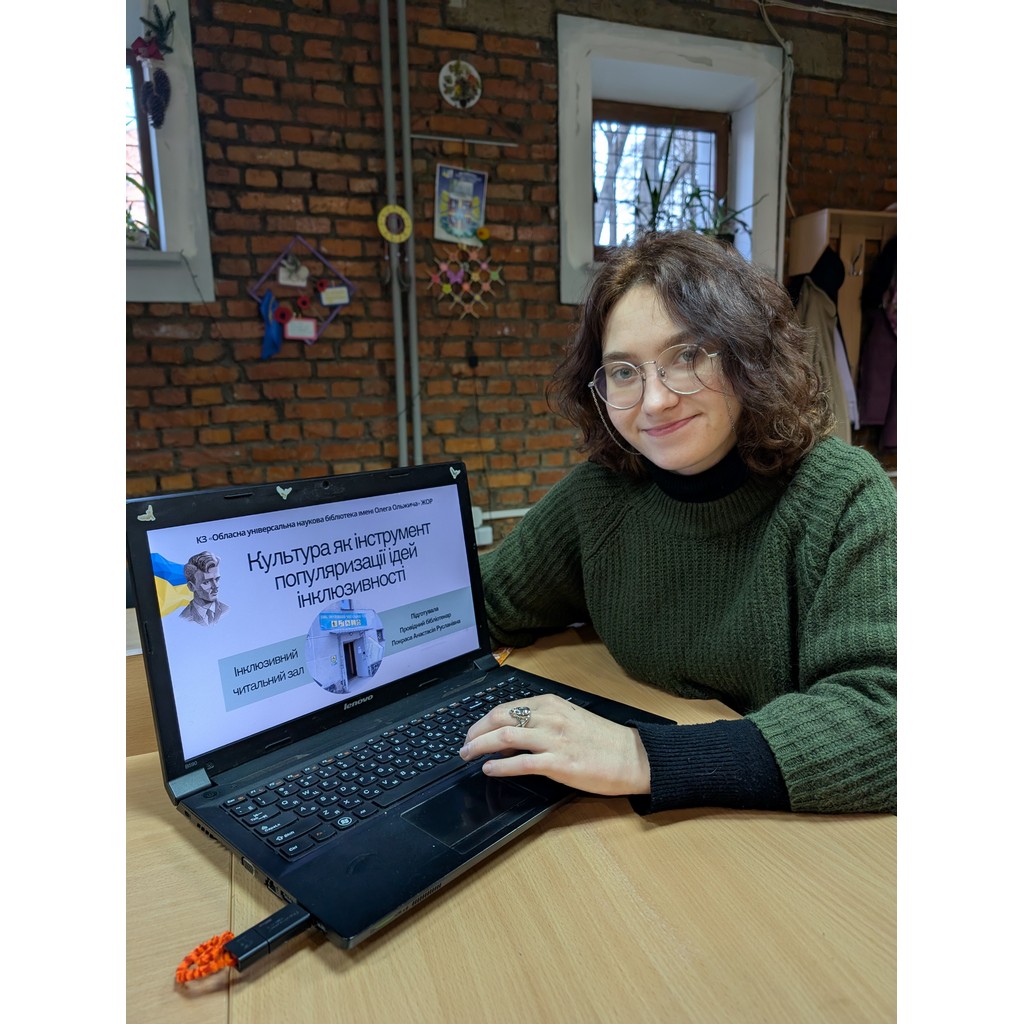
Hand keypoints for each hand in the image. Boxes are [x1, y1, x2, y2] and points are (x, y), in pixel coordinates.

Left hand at [459, 693, 651, 796]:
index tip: (472, 732)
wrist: (633, 757)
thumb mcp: (569, 719)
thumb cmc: (603, 741)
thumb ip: (541, 721)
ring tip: (468, 756)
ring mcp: (554, 740)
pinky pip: (522, 763)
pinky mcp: (560, 764)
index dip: (483, 721)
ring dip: (480, 746)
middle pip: (500, 718)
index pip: (506, 707)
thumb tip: (509, 733)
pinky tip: (489, 769)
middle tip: (464, 746)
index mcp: (551, 704)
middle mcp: (550, 717)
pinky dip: (501, 766)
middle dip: (475, 732)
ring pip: (506, 736)